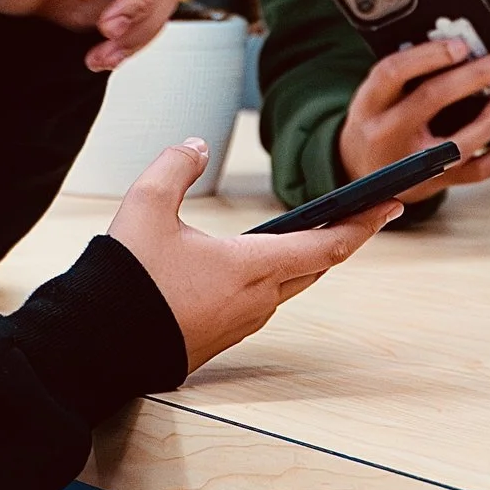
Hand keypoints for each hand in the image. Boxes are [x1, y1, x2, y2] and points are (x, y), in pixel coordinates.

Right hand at [109, 139, 395, 370]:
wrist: (98, 344)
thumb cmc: (125, 278)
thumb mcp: (145, 206)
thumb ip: (176, 165)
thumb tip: (196, 146)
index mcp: (251, 267)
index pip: (327, 245)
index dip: (364, 223)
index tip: (392, 205)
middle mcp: (257, 300)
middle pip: (317, 267)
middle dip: (346, 237)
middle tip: (369, 212)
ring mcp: (241, 324)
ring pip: (289, 286)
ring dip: (308, 259)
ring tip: (317, 232)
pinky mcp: (221, 338)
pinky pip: (261, 302)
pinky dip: (275, 278)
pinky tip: (260, 264)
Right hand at [338, 38, 489, 203]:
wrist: (361, 173)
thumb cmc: (377, 123)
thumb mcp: (376, 97)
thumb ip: (405, 75)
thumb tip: (459, 50)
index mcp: (369, 104)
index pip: (394, 71)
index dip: (429, 55)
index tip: (461, 45)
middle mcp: (386, 134)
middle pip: (432, 97)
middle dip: (475, 75)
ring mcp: (410, 164)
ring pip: (457, 143)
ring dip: (489, 119)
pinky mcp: (432, 184)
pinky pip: (475, 172)